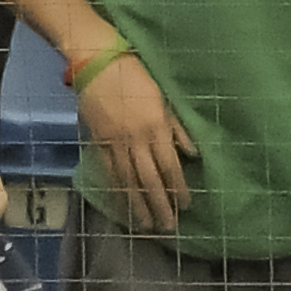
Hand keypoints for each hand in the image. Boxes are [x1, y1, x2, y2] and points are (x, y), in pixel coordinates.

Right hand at [79, 52, 195, 233]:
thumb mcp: (164, 100)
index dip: (178, 188)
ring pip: (128, 180)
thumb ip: (178, 129)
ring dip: (138, 205)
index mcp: (155, 128)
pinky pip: (109, 171)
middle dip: (160, 205)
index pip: (169, 166)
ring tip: (147, 225)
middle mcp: (134, 139)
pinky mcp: (97, 141)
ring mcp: (114, 142)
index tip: (185, 205)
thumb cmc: (136, 78)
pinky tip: (123, 205)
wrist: (96, 63)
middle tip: (168, 227)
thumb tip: (194, 154)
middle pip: (149, 179)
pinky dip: (117, 190)